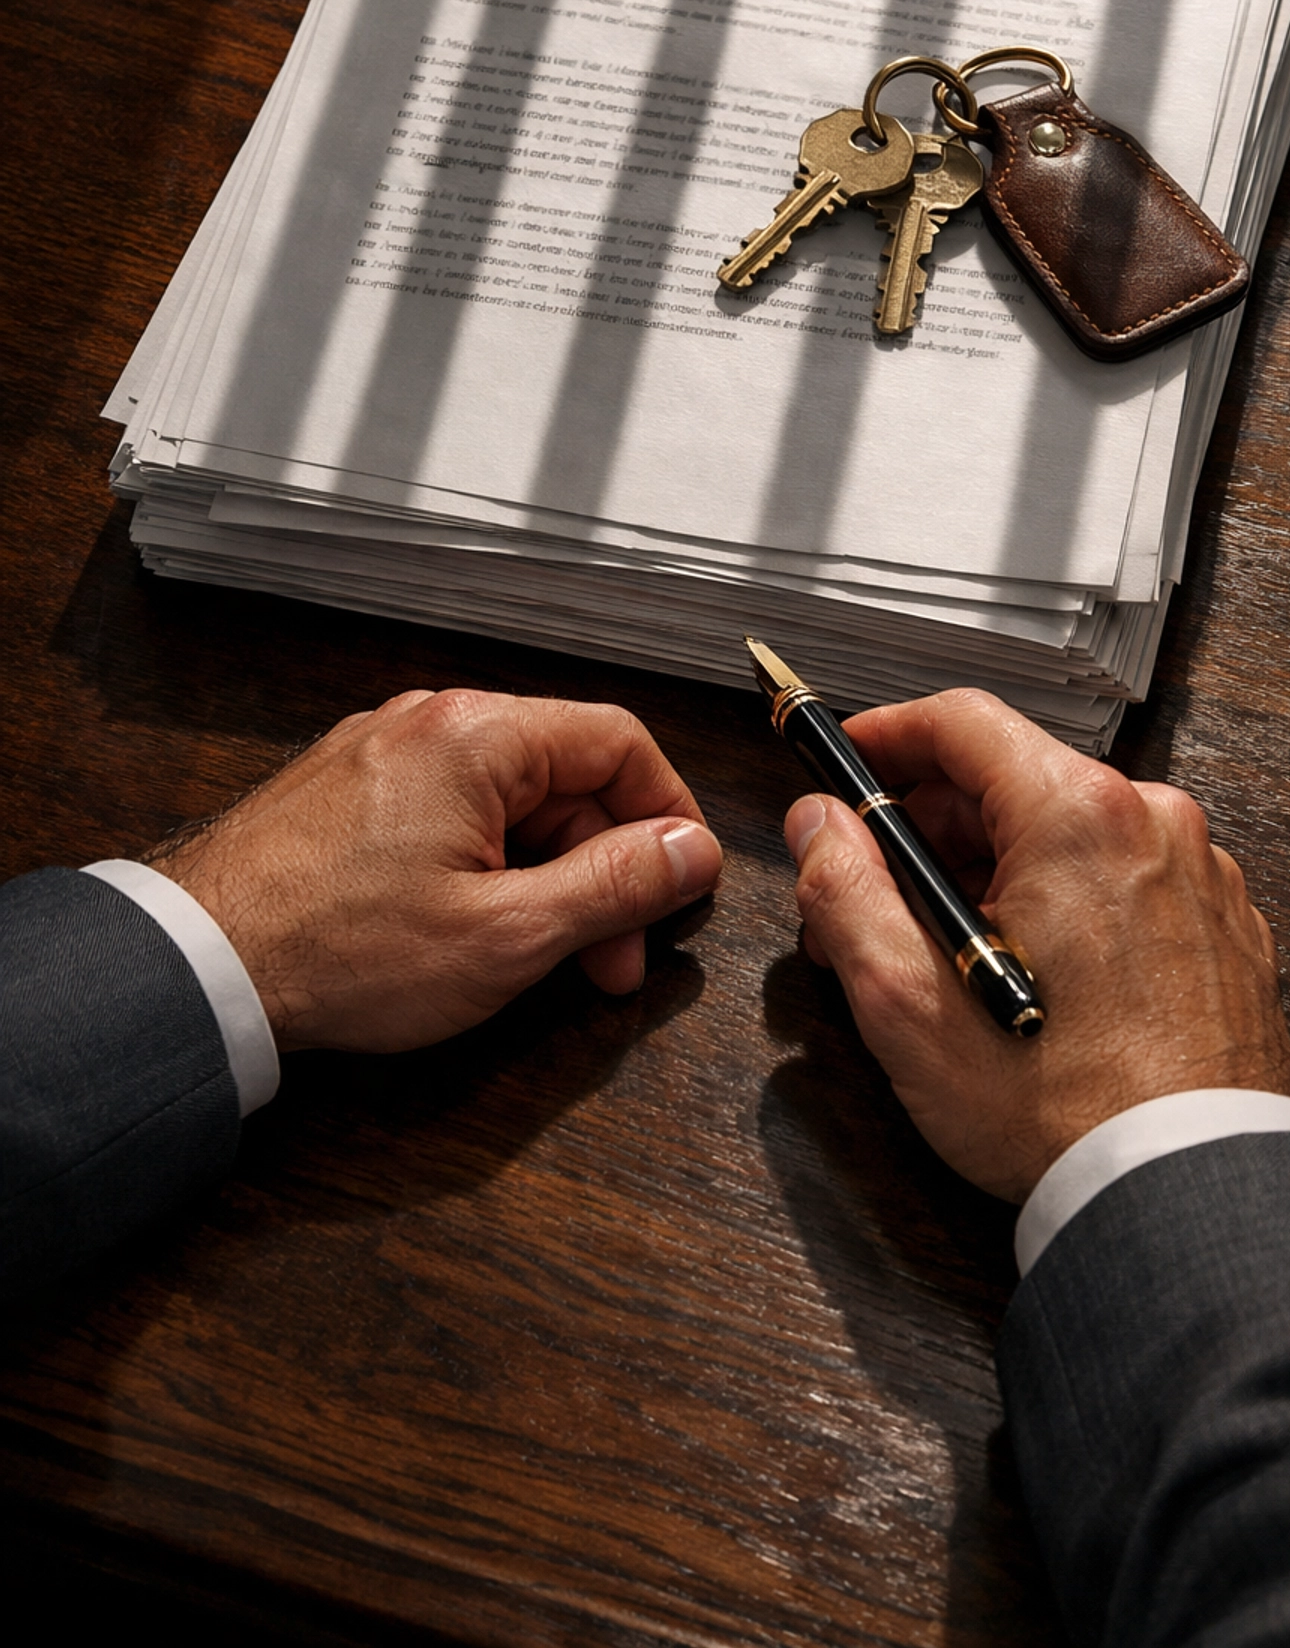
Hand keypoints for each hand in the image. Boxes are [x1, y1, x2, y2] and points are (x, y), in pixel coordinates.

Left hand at [153, 689, 720, 1051]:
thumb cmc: (338, 950)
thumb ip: (615, 885)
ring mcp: (383, 752)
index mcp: (477, 735)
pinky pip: (452, 812)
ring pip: (508, 800)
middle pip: (564, 776)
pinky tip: (479, 933)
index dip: (667, 816)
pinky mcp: (350, 791)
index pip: (619, 743)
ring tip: (544, 961)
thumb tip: (691, 850)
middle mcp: (430, 722)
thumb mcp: (507, 934)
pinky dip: (487, 867)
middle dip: (603, 871)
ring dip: (547, 877)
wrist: (199, 965)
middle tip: (612, 960)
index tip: (681, 882)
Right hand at [786, 690, 1289, 1203]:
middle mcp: (1154, 824)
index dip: (886, 735)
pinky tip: (1027, 982)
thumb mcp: (909, 1005)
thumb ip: (846, 893)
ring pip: (1066, 837)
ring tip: (943, 961)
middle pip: (1012, 780)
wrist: (1195, 1199)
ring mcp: (1199, 876)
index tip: (847, 762)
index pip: (962, 722)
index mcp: (1082, 816)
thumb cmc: (1066, 1114)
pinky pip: (1121, 882)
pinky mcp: (1222, 929)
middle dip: (927, 829)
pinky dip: (1062, 907)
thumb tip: (819, 825)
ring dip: (992, 875)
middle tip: (869, 896)